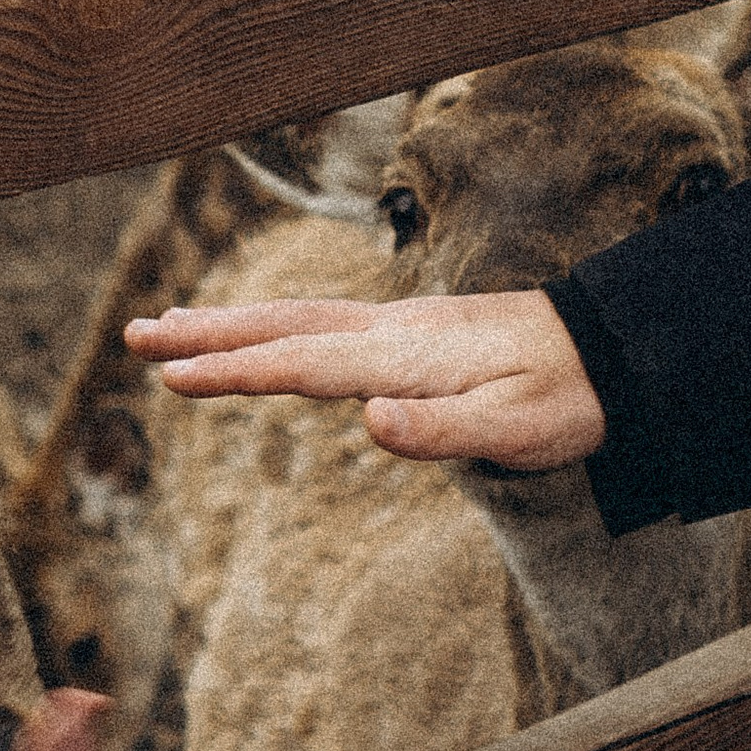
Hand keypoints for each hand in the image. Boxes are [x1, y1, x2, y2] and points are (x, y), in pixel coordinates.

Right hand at [122, 288, 607, 468]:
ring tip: (169, 325)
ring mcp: (400, 325)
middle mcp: (392, 330)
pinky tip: (260, 334)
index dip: (233, 371)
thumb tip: (367, 422)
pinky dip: (274, 325)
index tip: (169, 378)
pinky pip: (323, 324)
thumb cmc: (565, 400)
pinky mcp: (412, 332)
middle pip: (282, 327)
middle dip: (206, 333)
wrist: (615, 352)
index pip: (302, 363)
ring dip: (230, 323)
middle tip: (135, 335)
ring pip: (297, 319)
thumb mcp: (512, 431)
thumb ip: (439, 430)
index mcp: (405, 357)